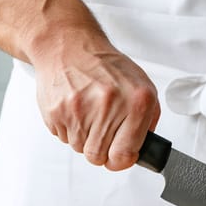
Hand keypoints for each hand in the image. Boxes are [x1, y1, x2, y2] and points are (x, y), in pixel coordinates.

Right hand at [33, 32, 160, 170]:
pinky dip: (69, 127)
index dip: (121, 159)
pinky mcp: (57, 112)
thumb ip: (148, 118)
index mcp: (136, 101)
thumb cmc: (104, 66)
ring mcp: (80, 110)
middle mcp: (109, 105)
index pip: (124, 155)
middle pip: (98, 156)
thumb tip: (144, 147)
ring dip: (84, 136)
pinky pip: (63, 137)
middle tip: (101, 129)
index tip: (120, 154)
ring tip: (87, 111)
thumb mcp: (140, 85)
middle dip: (101, 148)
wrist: (68, 46)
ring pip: (79, 148)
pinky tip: (74, 107)